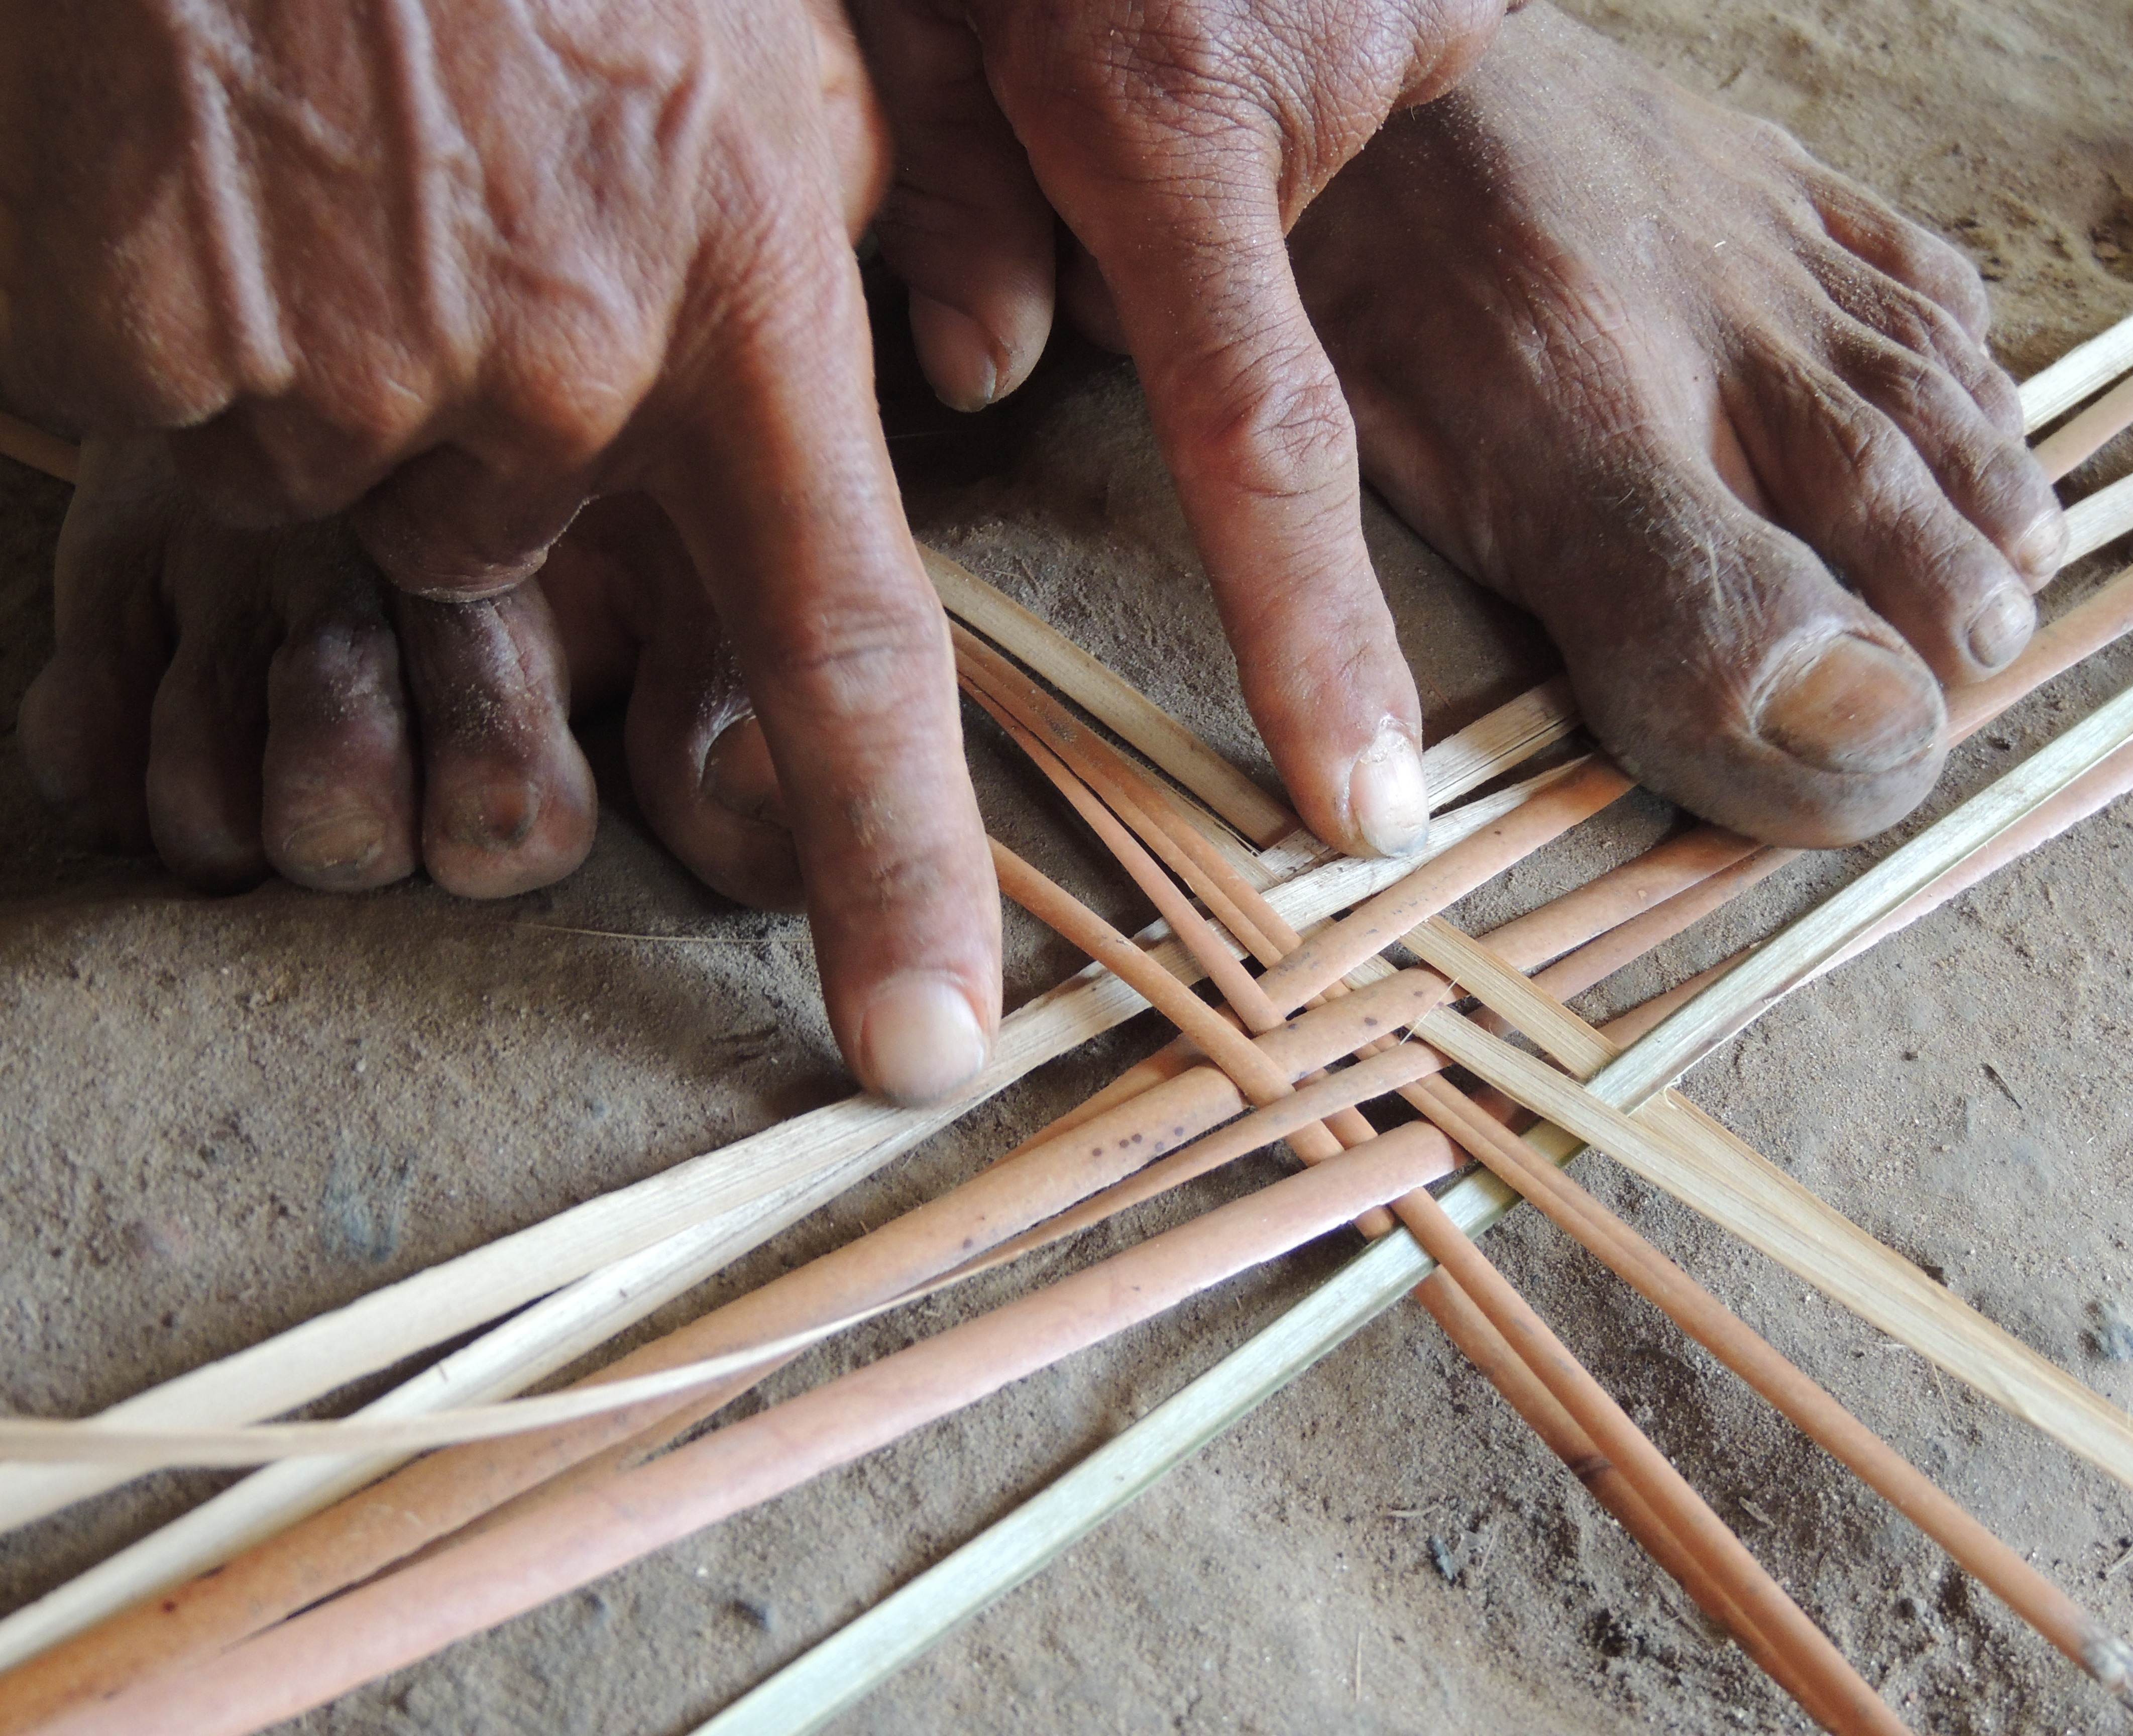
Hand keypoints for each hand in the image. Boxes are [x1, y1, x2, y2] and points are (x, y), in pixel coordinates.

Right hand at [0, 0, 998, 1102]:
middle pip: (506, 574)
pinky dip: (198, 347)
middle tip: (453, 258)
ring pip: (342, 502)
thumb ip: (896, 209)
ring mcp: (348, 376)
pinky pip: (185, 441)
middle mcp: (562, 380)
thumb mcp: (777, 40)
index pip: (854, 657)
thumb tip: (997, 354)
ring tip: (339, 198)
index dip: (895, 875)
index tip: (924, 1049)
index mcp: (743, 308)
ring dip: (336, 389)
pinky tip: (224, 197)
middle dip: (474, 470)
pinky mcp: (155, 360)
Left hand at [855, 0, 1506, 856]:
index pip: (1260, 433)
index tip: (1368, 800)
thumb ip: (943, 185)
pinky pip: (1373, 74)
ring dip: (1222, 148)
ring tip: (1129, 24)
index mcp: (1166, 94)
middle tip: (1082, 110)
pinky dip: (1293, 65)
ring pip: (1305, 187)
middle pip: (1267, 309)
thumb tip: (984, 369)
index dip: (1314, 638)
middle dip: (1178, 255)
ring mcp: (1413, 9)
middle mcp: (1321, 60)